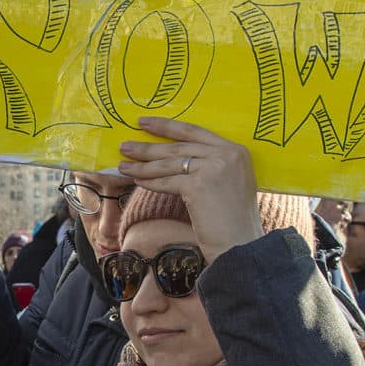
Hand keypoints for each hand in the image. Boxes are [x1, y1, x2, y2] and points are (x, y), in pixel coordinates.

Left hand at [116, 118, 265, 260]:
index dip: (166, 126)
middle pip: (178, 146)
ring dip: (143, 164)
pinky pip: (167, 181)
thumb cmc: (233, 218)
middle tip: (125, 145)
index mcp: (236, 150)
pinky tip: (136, 180)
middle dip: (148, 146)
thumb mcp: (230, 181)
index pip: (195, 131)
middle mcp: (226, 154)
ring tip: (123, 164)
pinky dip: (150, 181)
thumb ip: (211, 165)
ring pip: (169, 163)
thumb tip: (175, 157)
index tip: (145, 122)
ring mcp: (213, 168)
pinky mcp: (198, 186)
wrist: (240, 243)